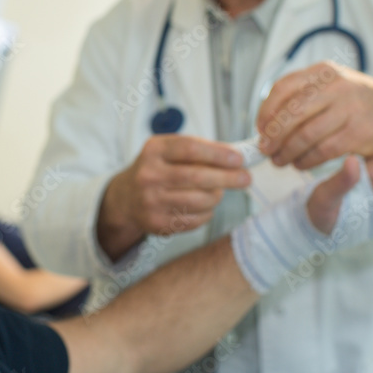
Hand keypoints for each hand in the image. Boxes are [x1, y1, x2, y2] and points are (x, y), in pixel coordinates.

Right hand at [98, 135, 249, 259]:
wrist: (127, 198)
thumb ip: (198, 149)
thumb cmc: (157, 169)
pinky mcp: (157, 223)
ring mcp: (151, 201)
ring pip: (199, 200)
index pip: (190, 149)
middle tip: (245, 178)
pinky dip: (207, 212)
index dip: (218, 154)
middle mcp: (149, 175)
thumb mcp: (169, 150)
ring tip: (219, 191)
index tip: (239, 159)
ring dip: (217, 196)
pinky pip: (195, 219)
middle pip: (197, 177)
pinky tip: (204, 206)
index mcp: (154, 150)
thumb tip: (235, 157)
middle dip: (227, 178)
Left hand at [256, 61, 372, 169]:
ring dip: (287, 152)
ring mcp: (349, 109)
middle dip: (273, 135)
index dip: (266, 111)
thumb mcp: (331, 85)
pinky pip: (323, 151)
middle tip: (265, 150)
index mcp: (323, 72)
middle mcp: (335, 86)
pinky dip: (306, 160)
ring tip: (280, 160)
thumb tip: (265, 123)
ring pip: (305, 135)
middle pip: (291, 113)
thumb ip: (301, 96)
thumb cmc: (355, 101)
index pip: (283, 88)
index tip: (259, 128)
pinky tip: (300, 164)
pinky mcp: (359, 133)